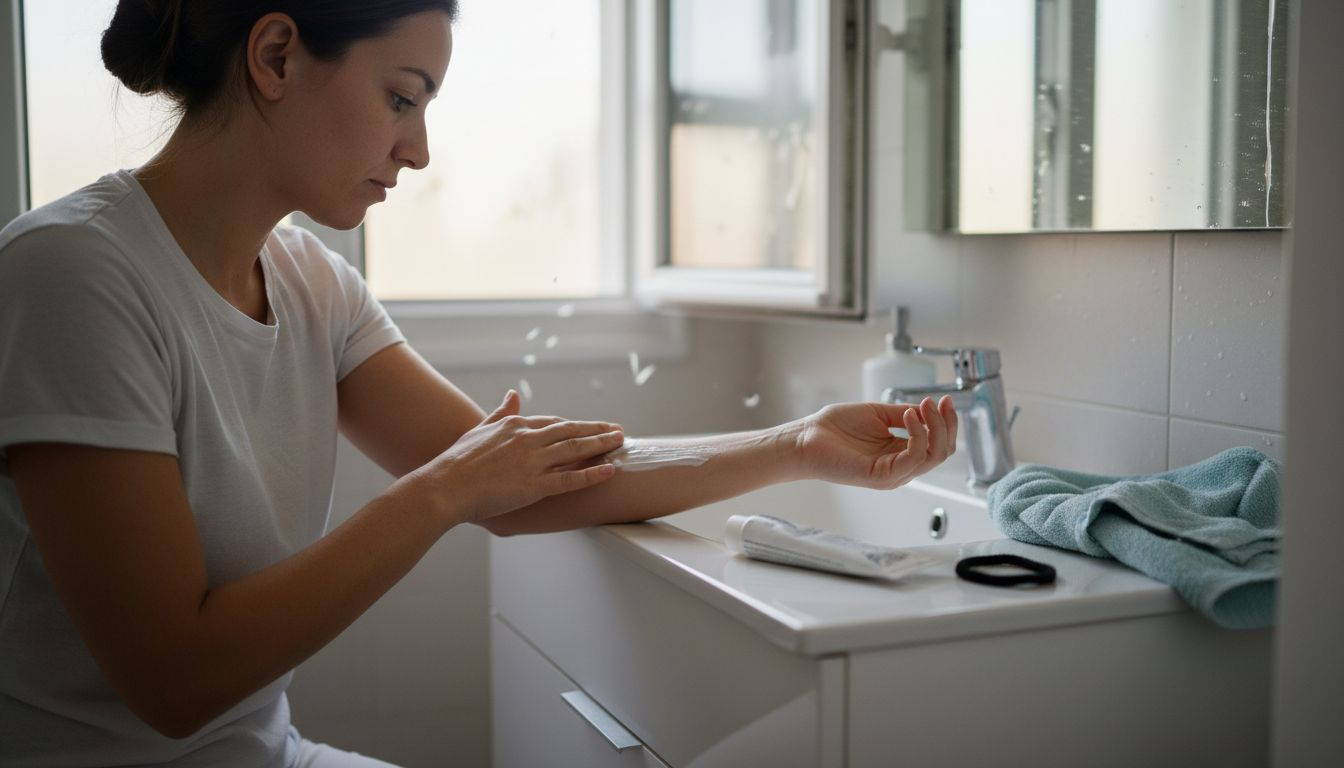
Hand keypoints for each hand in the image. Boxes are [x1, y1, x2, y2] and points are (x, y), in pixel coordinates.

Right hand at [413, 390, 624, 524]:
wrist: (444, 486)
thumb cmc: (457, 462)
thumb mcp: (480, 429)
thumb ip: (501, 412)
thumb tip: (512, 394)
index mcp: (515, 425)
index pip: (554, 422)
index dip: (575, 425)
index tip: (591, 426)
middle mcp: (527, 439)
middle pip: (570, 431)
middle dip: (597, 430)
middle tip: (618, 430)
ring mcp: (532, 461)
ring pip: (575, 450)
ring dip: (601, 444)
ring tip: (620, 442)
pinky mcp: (534, 485)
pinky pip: (570, 479)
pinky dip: (592, 474)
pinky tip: (610, 470)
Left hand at [792, 396, 956, 489]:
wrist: (807, 438)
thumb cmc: (835, 428)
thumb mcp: (879, 414)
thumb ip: (905, 414)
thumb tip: (930, 410)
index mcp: (901, 454)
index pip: (938, 445)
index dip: (947, 422)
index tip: (945, 399)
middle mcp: (901, 468)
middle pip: (942, 452)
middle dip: (947, 424)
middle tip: (940, 402)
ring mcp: (893, 474)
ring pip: (933, 456)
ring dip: (934, 426)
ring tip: (924, 406)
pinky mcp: (882, 476)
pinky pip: (913, 458)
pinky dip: (917, 434)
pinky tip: (908, 416)